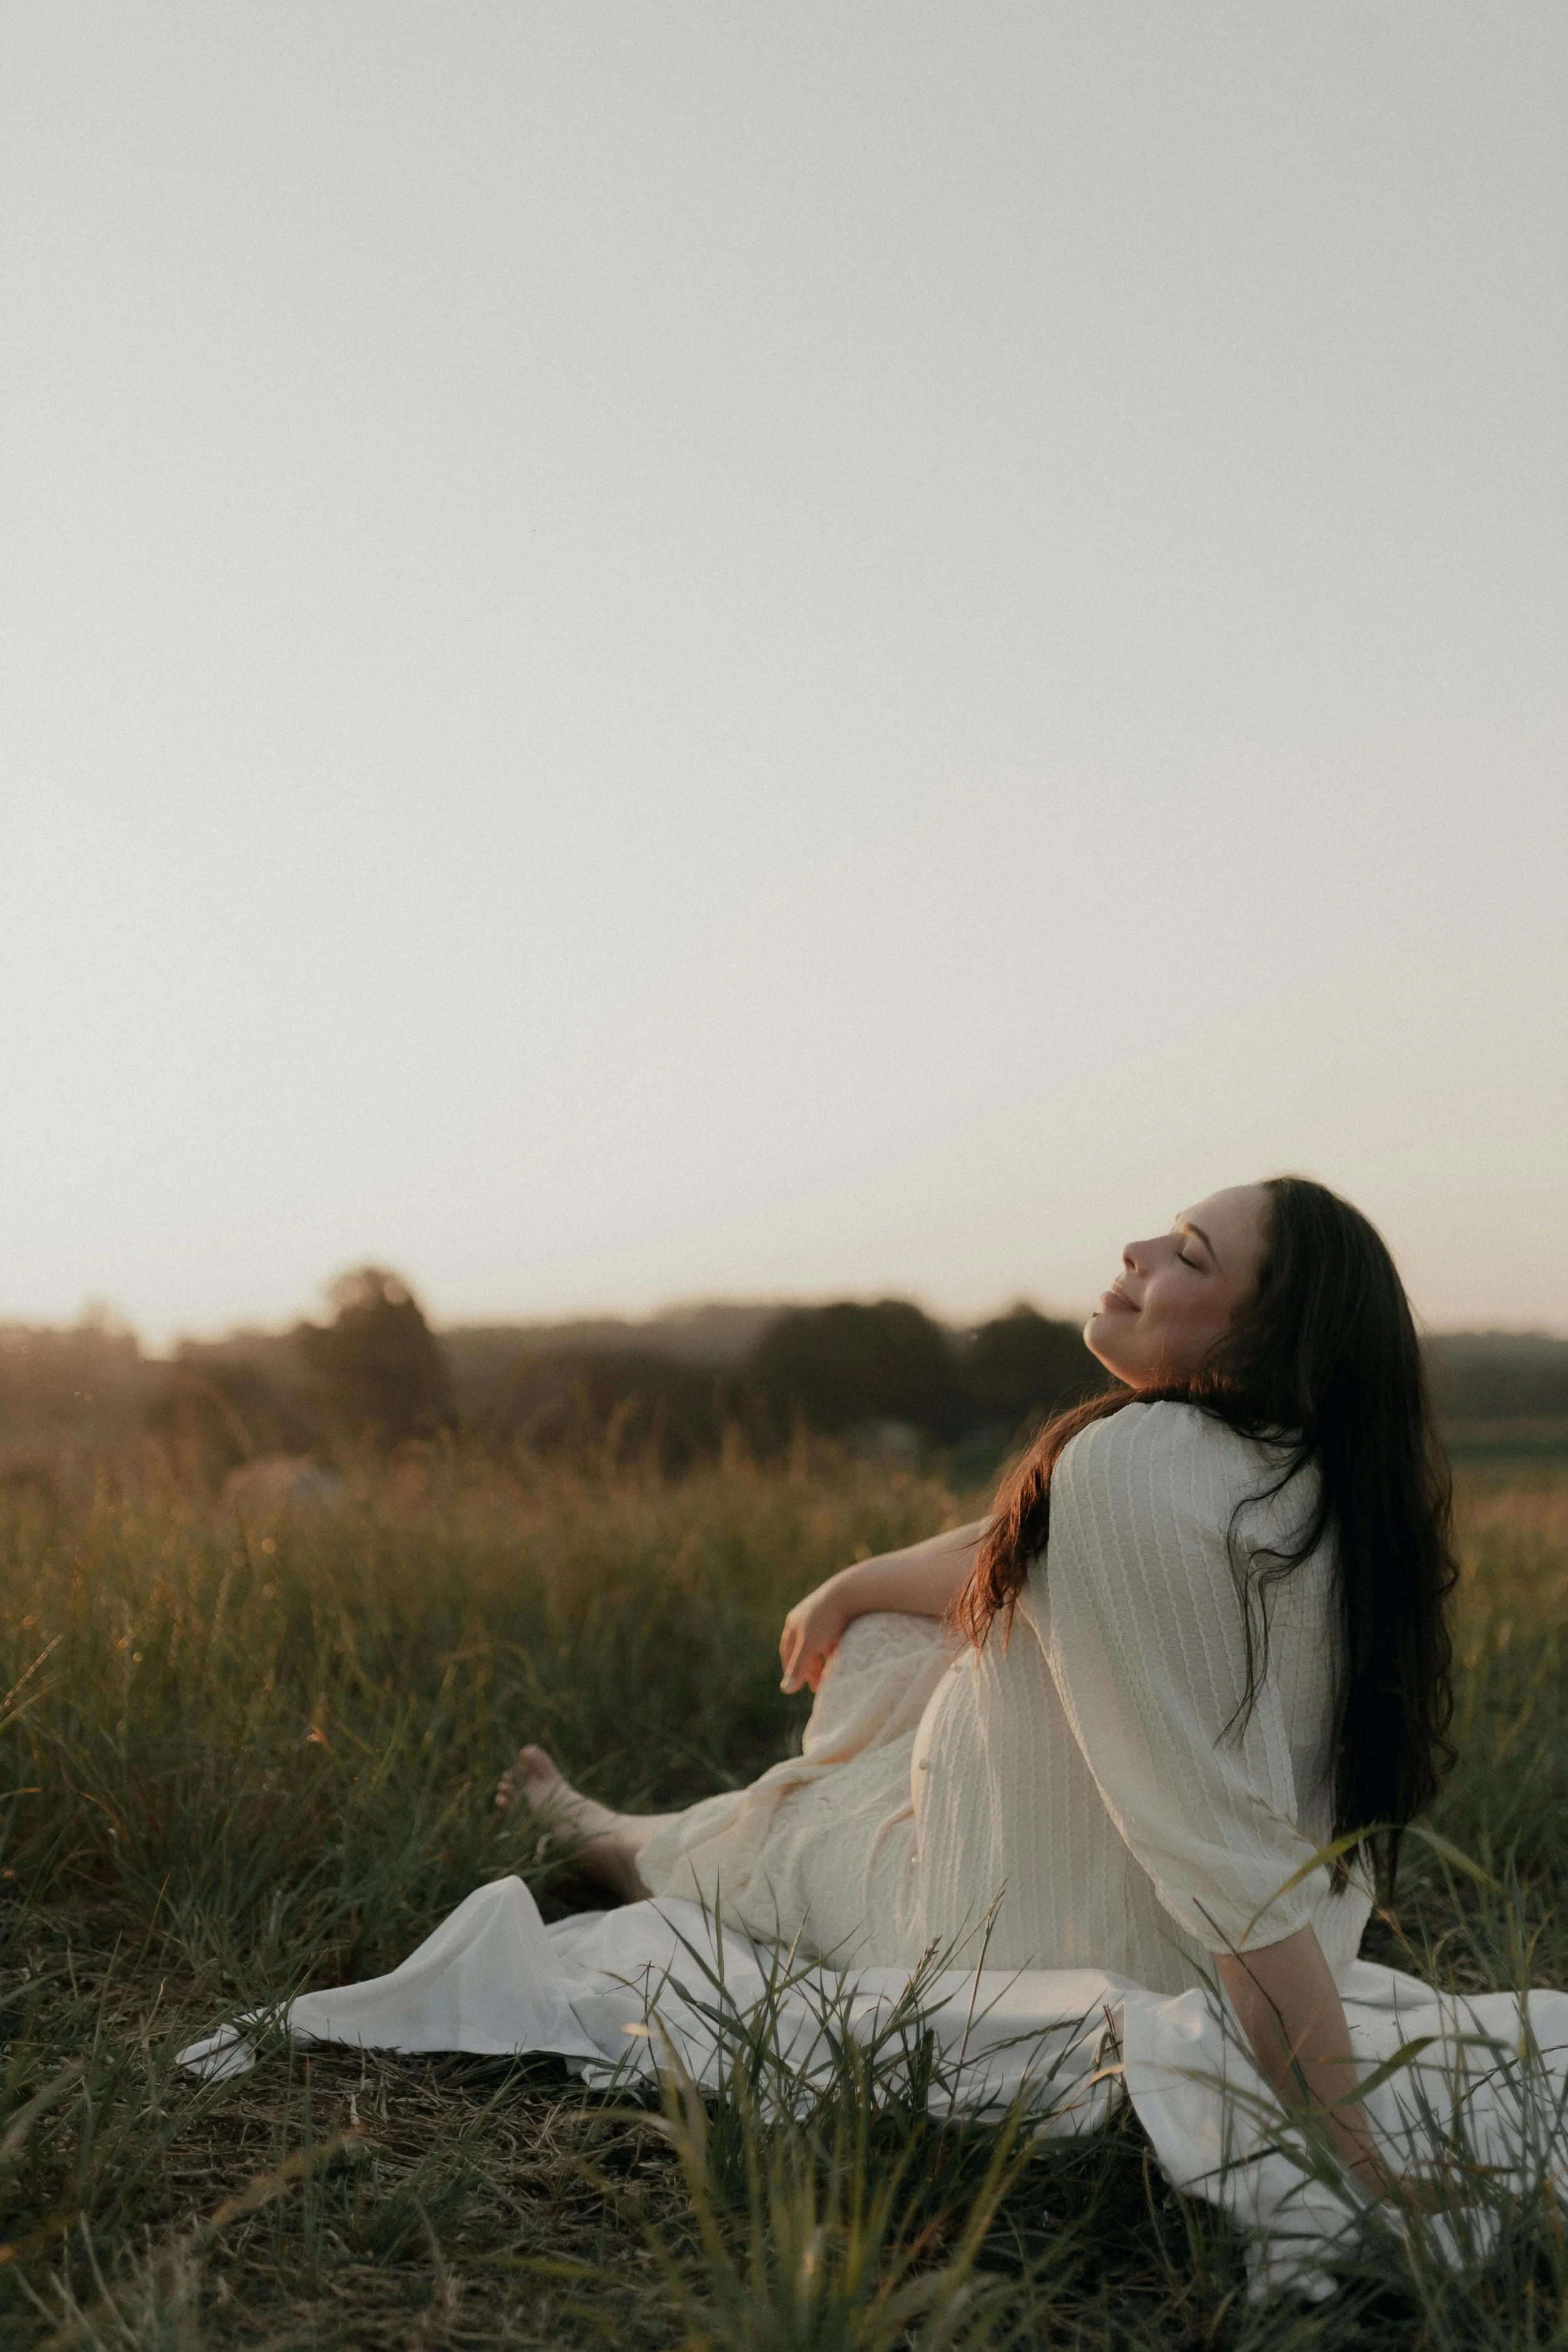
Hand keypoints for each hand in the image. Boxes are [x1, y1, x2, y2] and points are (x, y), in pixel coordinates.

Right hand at [779, 1577, 853, 1693]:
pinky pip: (832, 1636)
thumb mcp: (810, 1646)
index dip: (792, 1669)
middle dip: (809, 1667)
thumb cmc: (827, 1619)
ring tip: (830, 1676)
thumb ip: (799, 1667)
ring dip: (822, 1660)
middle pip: (803, 1648)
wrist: (851, 1592)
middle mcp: (804, 1617)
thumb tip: (786, 1690)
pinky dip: (834, 1649)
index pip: (787, 1651)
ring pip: (819, 1642)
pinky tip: (841, 1657)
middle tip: (817, 1685)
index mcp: (793, 1623)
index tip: (798, 1685)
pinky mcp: (838, 1613)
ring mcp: (821, 1613)